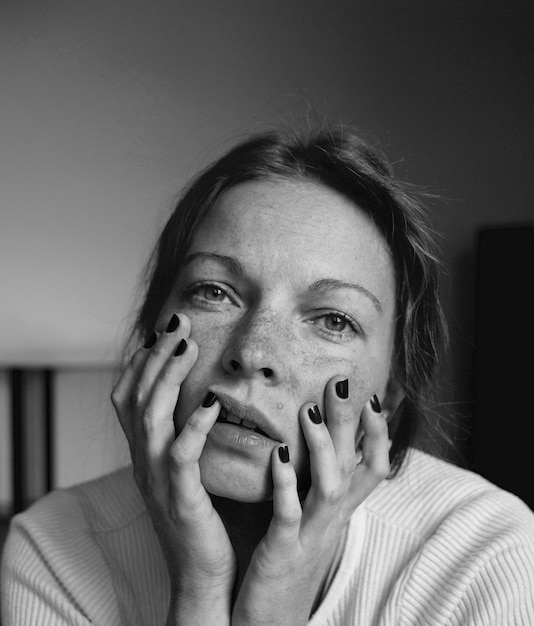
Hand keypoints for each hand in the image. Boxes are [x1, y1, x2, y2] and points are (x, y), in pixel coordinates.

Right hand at [111, 314, 234, 624]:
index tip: (165, 331)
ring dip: (168, 376)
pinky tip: (212, 401)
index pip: (129, 397)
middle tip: (179, 323)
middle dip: (156, 355)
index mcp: (146, 454)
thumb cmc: (203, 518)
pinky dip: (194, 424)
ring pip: (151, 417)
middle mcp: (145, 462)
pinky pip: (181, 455)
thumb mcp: (186, 471)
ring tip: (190, 346)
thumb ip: (185, 437)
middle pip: (137, 396)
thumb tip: (200, 400)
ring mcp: (159, 480)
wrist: (204, 575)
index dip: (142, 361)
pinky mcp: (182, 498)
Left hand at [232, 376, 389, 625]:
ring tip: (308, 410)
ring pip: (329, 487)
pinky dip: (287, 485)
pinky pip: (290, 515)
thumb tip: (331, 444)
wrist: (272, 619)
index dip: (380, 434)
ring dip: (322, 447)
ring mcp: (311, 536)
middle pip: (353, 465)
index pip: (374, 467)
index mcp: (340, 510)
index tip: (375, 396)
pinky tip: (277, 456)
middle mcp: (333, 520)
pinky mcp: (284, 551)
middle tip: (342, 382)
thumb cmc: (292, 557)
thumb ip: (324, 482)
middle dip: (351, 423)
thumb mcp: (317, 518)